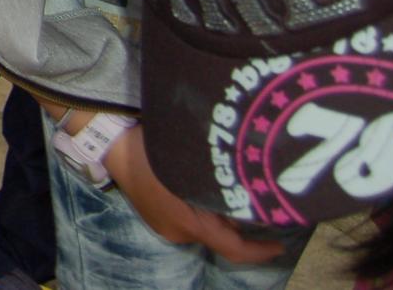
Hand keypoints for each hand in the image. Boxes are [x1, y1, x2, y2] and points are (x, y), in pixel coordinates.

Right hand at [101, 123, 287, 263]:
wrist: (110, 142)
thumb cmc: (151, 151)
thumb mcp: (192, 167)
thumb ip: (222, 185)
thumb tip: (253, 197)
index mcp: (187, 225)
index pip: (233, 248)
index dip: (261, 250)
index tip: (283, 244)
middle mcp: (177, 231)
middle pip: (221, 236)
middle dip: (243, 226)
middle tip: (264, 205)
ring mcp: (165, 223)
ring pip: (207, 226)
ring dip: (224, 215)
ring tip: (242, 193)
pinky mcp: (158, 212)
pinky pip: (192, 218)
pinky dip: (208, 210)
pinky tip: (215, 189)